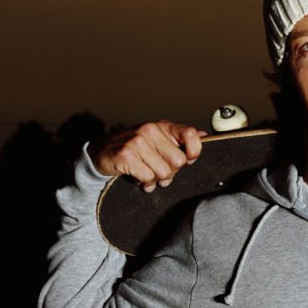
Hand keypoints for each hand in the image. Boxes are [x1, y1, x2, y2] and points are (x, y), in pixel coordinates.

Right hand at [88, 121, 206, 191]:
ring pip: (163, 173)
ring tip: (146, 174)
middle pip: (178, 161)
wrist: (102, 151)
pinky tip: (138, 177)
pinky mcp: (126, 156)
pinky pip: (147, 178)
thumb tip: (205, 135)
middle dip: (171, 172)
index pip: (190, 134)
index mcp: (162, 125)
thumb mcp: (158, 138)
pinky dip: (144, 182)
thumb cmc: (134, 147)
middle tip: (159, 171)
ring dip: (155, 179)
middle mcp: (151, 130)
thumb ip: (180, 138)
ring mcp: (137, 142)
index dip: (194, 151)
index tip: (188, 160)